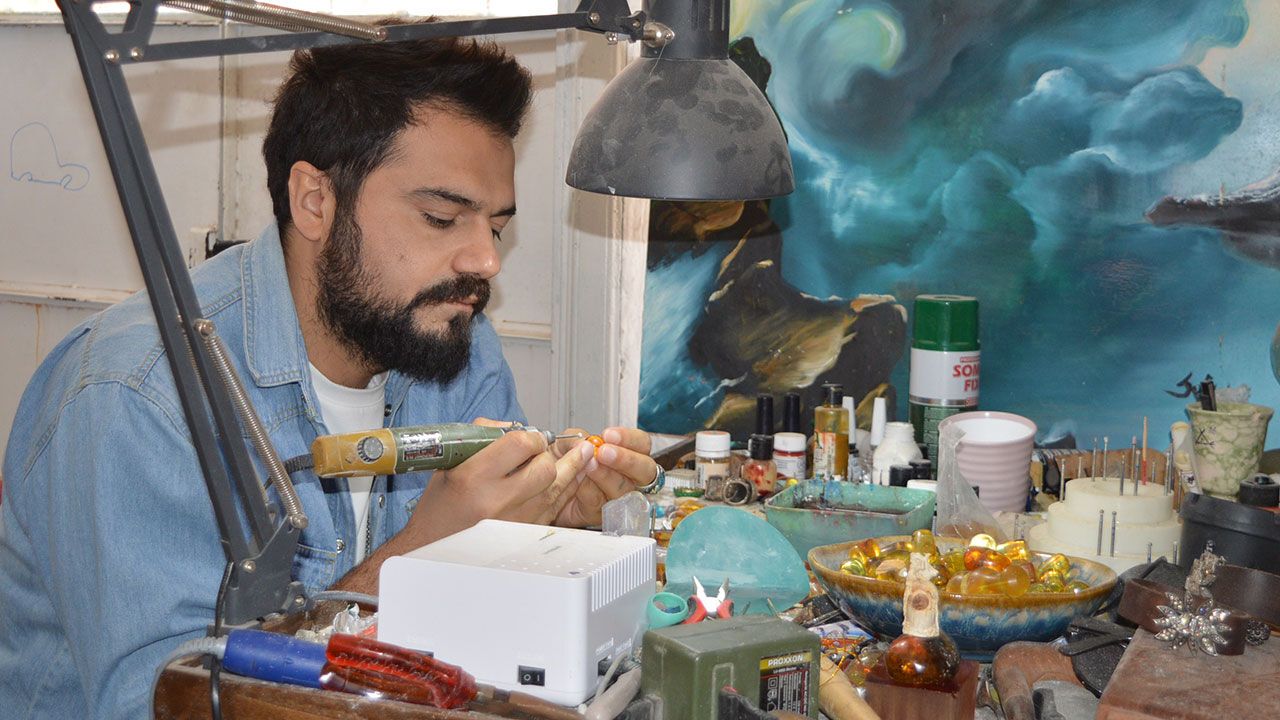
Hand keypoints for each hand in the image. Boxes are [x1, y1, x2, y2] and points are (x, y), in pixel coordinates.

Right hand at [406, 418, 594, 541]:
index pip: (520, 444)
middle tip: (542, 452)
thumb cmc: (442, 503)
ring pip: (557, 490)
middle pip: (545, 469)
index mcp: (474, 477)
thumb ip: (486, 436)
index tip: (531, 437)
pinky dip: (564, 491)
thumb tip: (518, 427)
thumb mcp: (453, 461)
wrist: (433, 545)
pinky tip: (572, 479)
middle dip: (548, 455)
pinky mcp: (524, 535)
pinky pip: (555, 509)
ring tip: (583, 454)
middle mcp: (496, 501)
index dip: (532, 436)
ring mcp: (513, 522)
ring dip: (570, 470)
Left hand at [554, 426, 655, 526]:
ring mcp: (618, 496)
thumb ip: (575, 438)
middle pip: (645, 469)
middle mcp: (628, 475)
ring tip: (589, 466)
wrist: (542, 490)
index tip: (609, 435)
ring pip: (625, 488)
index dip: (629, 439)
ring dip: (606, 476)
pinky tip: (579, 486)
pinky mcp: (604, 513)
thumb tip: (586, 442)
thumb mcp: (564, 444)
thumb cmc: (560, 464)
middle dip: (626, 459)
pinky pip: (602, 503)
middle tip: (604, 453)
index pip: (641, 443)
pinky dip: (590, 492)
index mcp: (626, 453)